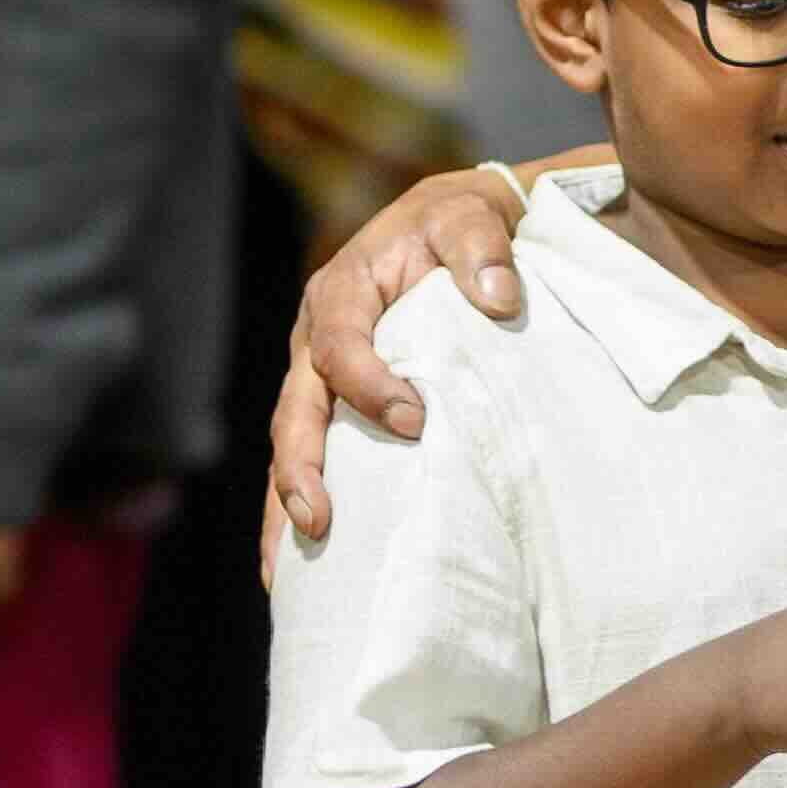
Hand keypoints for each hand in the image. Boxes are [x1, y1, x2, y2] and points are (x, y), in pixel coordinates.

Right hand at [266, 163, 537, 573]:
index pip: (340, 346)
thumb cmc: (462, 224)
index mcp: (341, 293)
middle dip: (301, 468)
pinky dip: (295, 506)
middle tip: (320, 520)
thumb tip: (500, 298)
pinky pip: (309, 457)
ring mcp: (318, 376)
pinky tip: (297, 564)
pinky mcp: (334, 405)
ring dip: (286, 504)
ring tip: (287, 570)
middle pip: (296, 410)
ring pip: (291, 445)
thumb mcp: (472, 217)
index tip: (414, 420)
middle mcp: (316, 337)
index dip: (368, 386)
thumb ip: (482, 250)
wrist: (454, 226)